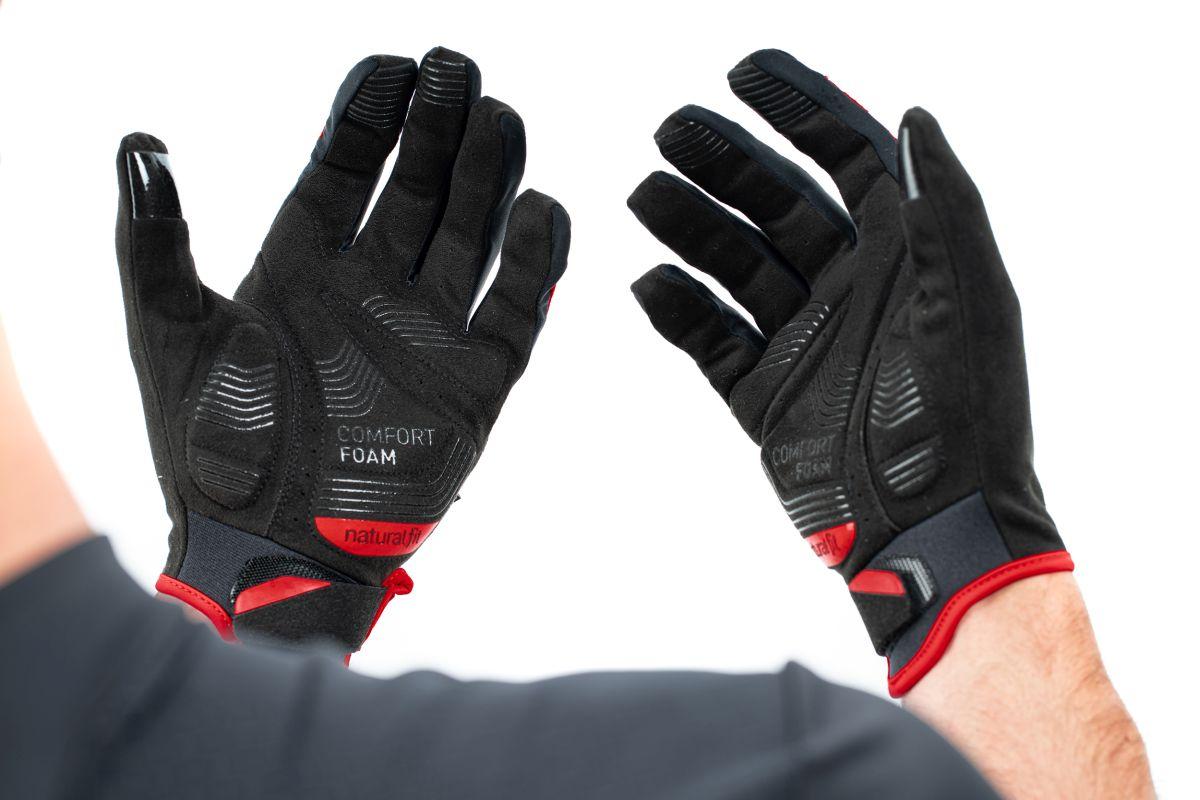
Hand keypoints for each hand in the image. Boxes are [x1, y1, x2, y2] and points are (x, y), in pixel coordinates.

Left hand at [116, 47, 568, 653]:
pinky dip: (537, 262)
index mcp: (302, 269)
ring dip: (491, 175)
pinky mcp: (477, 383)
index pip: (344, 171)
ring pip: (474, 234)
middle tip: (460, 70)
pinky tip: (544, 207)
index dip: (369, 117)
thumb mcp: (168, 336)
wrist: (272, 550)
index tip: (392, 65)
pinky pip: (517, 310)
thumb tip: (138, 144)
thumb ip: (154, 242)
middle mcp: (372, 289)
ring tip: (502, 117)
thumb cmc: (213, 452)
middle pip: (419, 190)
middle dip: (441, 128)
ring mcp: (429, 333)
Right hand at [629, 49, 1069, 694]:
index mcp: (900, 255)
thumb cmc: (960, 415)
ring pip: (733, 265)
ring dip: (690, 227)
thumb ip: (940, 203)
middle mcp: (848, 287)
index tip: (742, 73)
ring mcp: (803, 340)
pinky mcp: (766, 394)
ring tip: (645, 195)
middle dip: (724, 161)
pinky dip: (679, 311)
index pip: (844, 159)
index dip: (799, 109)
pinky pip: (711, 339)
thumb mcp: (963, 296)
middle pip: (774, 203)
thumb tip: (913, 117)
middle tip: (668, 129)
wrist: (925, 528)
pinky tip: (649, 284)